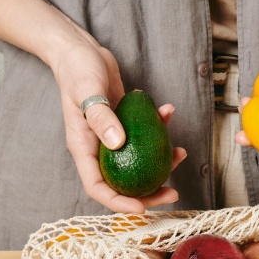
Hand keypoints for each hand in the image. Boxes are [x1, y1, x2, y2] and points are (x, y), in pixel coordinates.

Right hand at [48, 29, 186, 212]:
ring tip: (181, 152)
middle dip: (148, 191)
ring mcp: (112, 135)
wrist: (80, 51)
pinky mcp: (124, 121)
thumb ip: (101, 117)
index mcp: (83, 147)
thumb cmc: (78, 70)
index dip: (119, 202)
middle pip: (122, 180)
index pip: (98, 186)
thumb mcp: (87, 91)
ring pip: (138, 159)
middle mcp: (98, 147)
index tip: (142, 208)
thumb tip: (118, 144)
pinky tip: (168, 111)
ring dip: (161, 160)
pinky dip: (159, 126)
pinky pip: (145, 132)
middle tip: (173, 192)